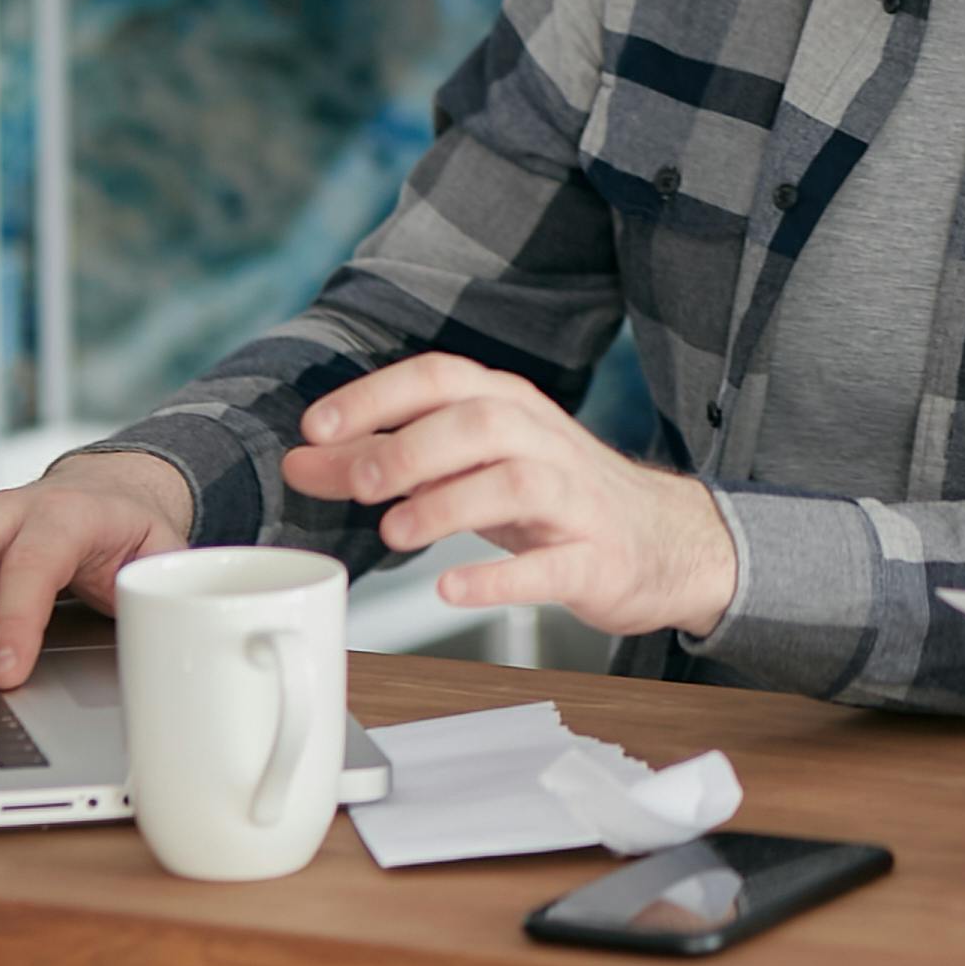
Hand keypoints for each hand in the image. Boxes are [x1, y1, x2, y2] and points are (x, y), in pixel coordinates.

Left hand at [281, 353, 737, 637]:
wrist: (662, 541)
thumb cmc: (552, 498)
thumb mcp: (468, 469)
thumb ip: (385, 460)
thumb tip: (302, 460)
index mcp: (508, 407)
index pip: (440, 377)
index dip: (374, 397)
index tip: (317, 428)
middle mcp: (544, 441)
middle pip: (479, 421)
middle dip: (410, 448)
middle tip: (358, 484)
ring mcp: (574, 500)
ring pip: (515, 482)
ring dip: (448, 503)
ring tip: (396, 532)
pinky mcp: (595, 559)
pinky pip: (551, 565)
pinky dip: (498, 578)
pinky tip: (452, 588)